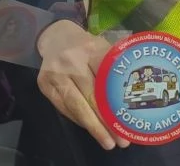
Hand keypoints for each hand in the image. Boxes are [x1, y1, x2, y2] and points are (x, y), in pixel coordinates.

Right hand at [36, 20, 129, 149]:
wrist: (56, 37)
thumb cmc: (86, 46)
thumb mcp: (103, 47)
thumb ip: (116, 66)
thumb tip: (136, 95)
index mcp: (91, 49)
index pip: (107, 79)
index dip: (118, 103)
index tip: (129, 121)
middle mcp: (71, 61)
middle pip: (92, 96)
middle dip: (107, 122)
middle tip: (121, 140)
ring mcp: (55, 74)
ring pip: (76, 106)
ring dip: (93, 127)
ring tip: (108, 142)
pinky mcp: (44, 85)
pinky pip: (64, 108)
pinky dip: (79, 120)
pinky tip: (91, 128)